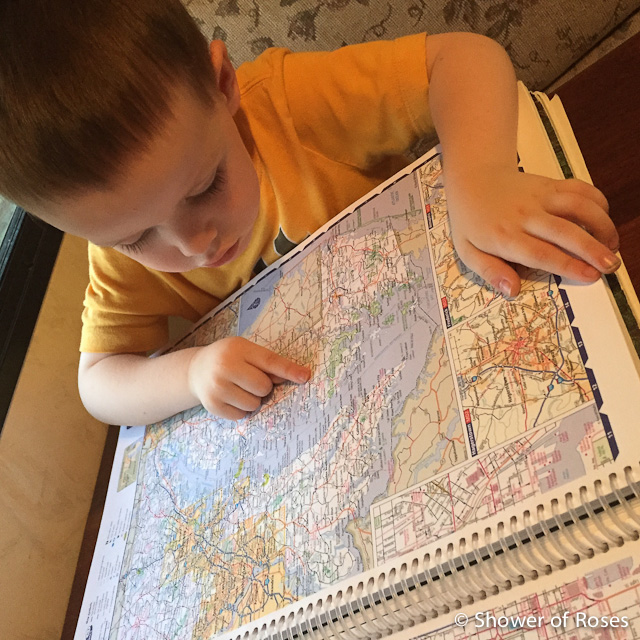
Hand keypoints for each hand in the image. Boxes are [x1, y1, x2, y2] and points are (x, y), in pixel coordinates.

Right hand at [187, 337, 309, 419]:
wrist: (196, 370)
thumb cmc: (228, 358)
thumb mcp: (246, 351)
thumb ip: (268, 363)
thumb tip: (297, 376)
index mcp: (237, 349)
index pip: (269, 361)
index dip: (289, 370)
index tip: (305, 377)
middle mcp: (224, 367)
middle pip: (263, 387)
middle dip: (263, 387)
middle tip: (251, 380)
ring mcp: (217, 388)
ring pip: (254, 403)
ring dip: (253, 399)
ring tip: (239, 388)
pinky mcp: (213, 406)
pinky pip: (242, 415)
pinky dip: (241, 409)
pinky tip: (231, 397)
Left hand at [445, 167, 619, 296]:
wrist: (473, 179)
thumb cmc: (471, 221)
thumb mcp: (468, 251)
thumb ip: (490, 272)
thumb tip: (511, 291)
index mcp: (504, 236)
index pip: (540, 253)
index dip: (567, 265)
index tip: (590, 277)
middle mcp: (525, 215)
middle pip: (564, 232)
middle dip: (592, 249)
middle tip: (611, 266)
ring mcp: (539, 196)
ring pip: (577, 206)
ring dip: (601, 225)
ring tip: (613, 246)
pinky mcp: (550, 183)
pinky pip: (579, 189)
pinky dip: (597, 201)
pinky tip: (605, 218)